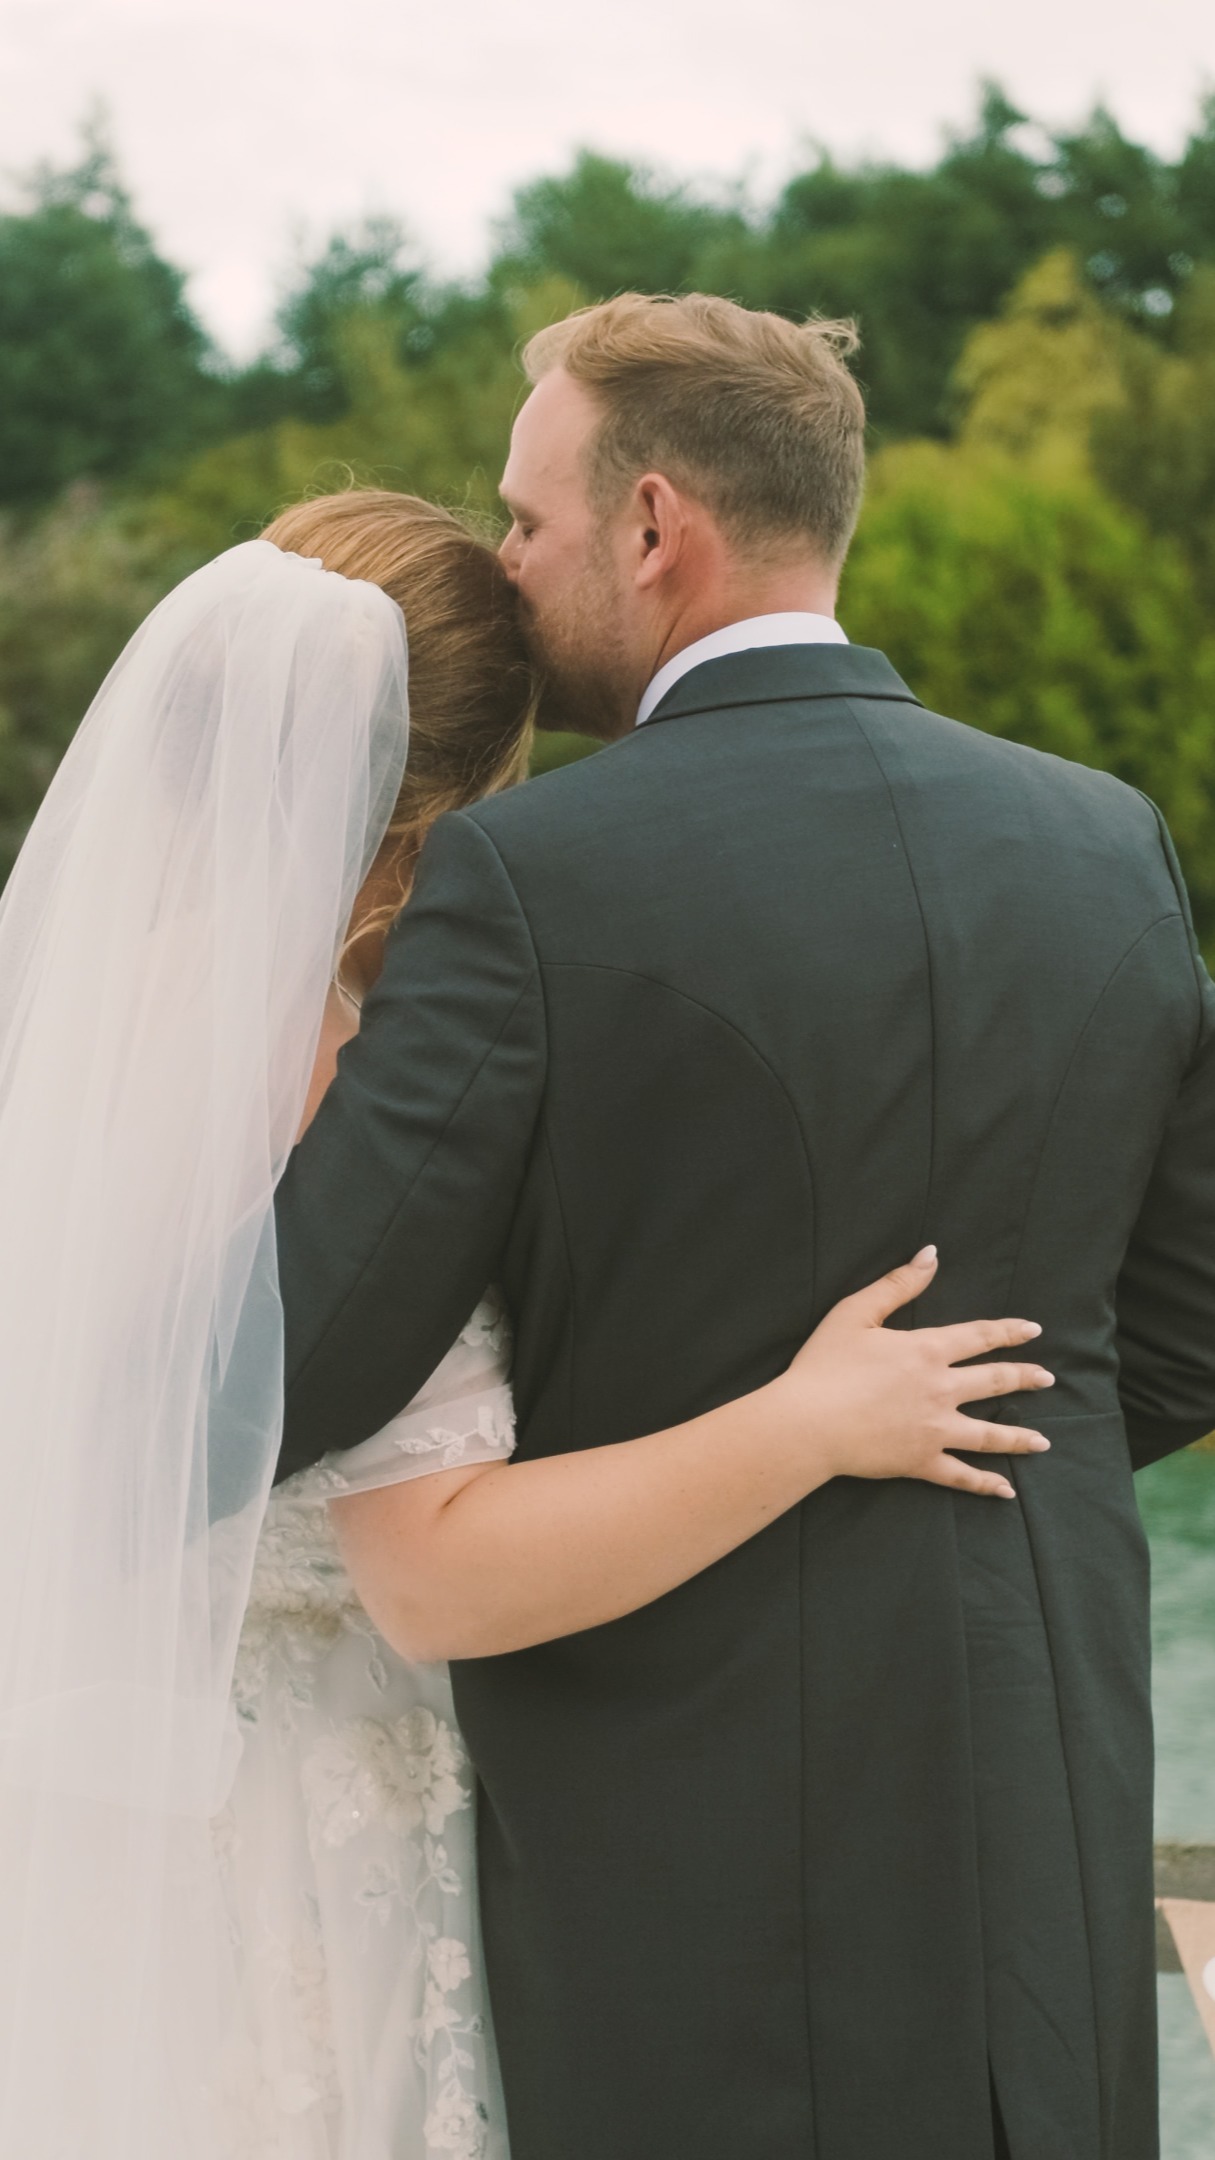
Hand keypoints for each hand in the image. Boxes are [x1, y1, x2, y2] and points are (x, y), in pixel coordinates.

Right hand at [775, 1247, 1052, 1498]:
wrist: (808, 1423)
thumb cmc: (825, 1366)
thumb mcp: (856, 1312)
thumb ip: (898, 1284)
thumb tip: (931, 1254)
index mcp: (927, 1351)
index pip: (979, 1336)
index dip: (1008, 1331)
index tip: (1033, 1330)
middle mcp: (941, 1389)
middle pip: (994, 1382)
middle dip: (1025, 1378)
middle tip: (1048, 1379)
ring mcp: (935, 1429)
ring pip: (989, 1434)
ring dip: (1019, 1437)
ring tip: (1043, 1442)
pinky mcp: (921, 1461)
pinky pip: (961, 1475)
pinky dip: (985, 1484)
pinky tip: (1006, 1491)